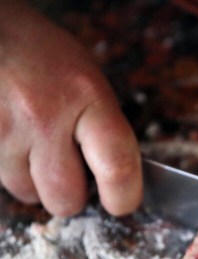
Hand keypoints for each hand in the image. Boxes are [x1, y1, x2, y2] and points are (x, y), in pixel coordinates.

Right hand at [0, 1, 141, 215]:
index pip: (118, 168)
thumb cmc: (43, 55)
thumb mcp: (89, 82)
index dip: (124, 197)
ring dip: (35, 181)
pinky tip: (15, 140)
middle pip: (66, 199)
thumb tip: (119, 180)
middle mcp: (44, 116)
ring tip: (34, 145)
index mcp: (87, 97)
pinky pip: (2, 179)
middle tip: (70, 171)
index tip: (123, 203)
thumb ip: (105, 129)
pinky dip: (11, 169)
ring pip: (28, 193)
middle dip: (71, 195)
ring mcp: (4, 130)